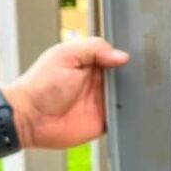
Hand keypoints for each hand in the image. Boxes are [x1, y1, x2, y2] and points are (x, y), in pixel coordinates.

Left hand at [4, 37, 128, 150]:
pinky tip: (132, 109)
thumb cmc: (40, 85)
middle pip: (126, 77)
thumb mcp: (66, 55)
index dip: (126, 57)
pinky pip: (123, 117)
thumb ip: (95, 48)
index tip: (138, 57)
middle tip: (141, 75)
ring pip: (128, 97)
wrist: (29, 118)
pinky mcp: (103, 122)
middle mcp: (98, 82)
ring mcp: (102, 102)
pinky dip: (129, 114)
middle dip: (135, 76)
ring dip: (134, 95)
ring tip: (138, 92)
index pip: (117, 56)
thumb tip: (122, 56)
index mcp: (91, 63)